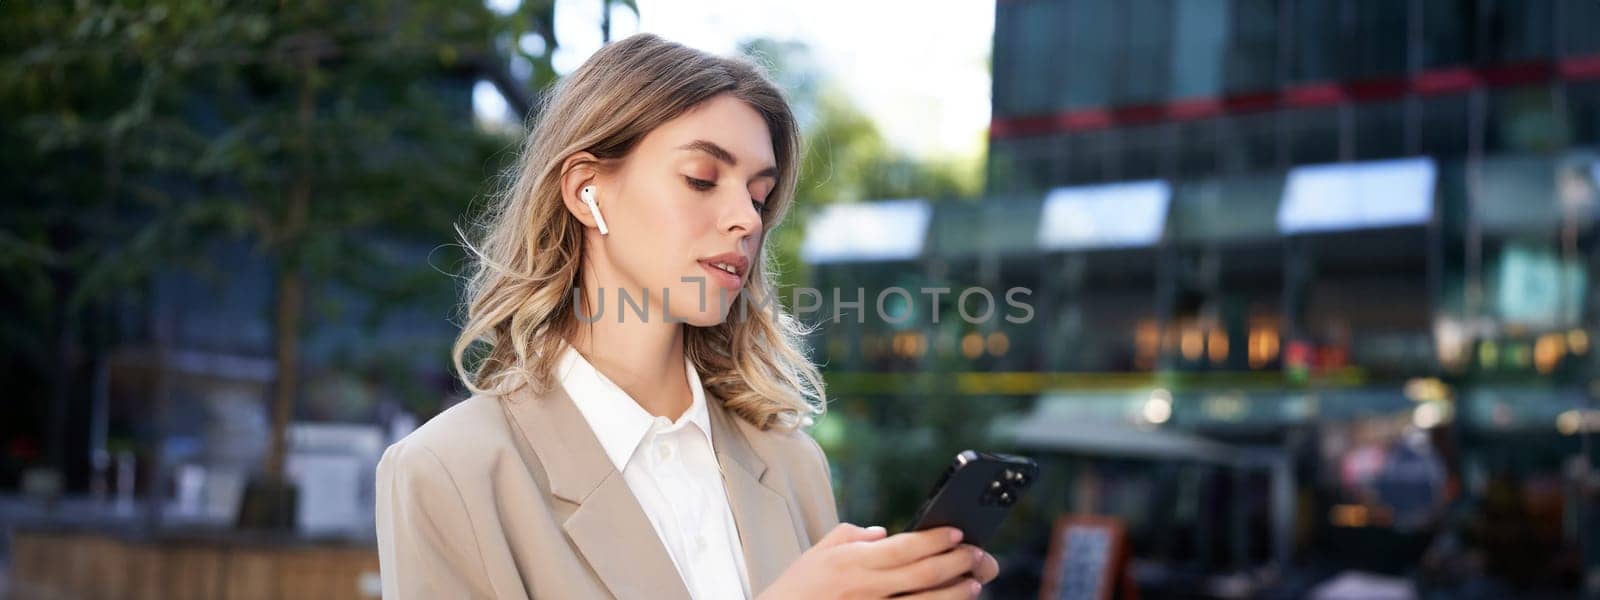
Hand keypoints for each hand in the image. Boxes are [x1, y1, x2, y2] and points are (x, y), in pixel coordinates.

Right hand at [759, 524, 998, 599]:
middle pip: (923, 573)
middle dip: (956, 561)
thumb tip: (883, 533)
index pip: (905, 546)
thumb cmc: (797, 587)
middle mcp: (866, 588)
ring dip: (954, 593)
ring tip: (972, 583)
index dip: (936, 538)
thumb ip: (852, 536)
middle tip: (976, 553)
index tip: (957, 531)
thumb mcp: (818, 552)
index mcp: (852, 561)